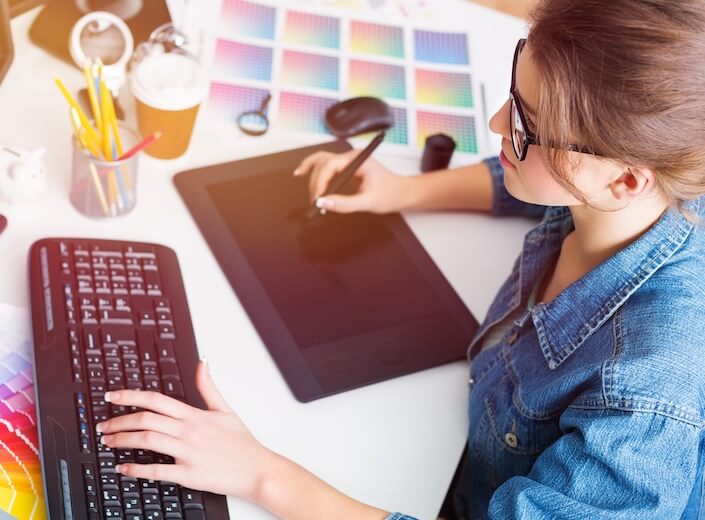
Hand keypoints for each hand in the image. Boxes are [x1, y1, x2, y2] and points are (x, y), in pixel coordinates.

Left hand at [96, 360, 271, 500]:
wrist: (257, 470)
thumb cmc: (242, 442)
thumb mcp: (225, 409)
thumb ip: (208, 386)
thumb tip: (202, 363)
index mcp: (195, 415)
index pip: (156, 400)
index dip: (130, 396)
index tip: (112, 397)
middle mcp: (189, 432)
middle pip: (146, 420)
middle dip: (119, 421)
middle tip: (103, 425)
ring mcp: (188, 453)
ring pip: (148, 441)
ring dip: (123, 440)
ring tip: (108, 442)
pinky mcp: (189, 475)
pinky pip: (157, 470)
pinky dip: (136, 469)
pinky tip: (123, 467)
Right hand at [294, 149, 412, 213]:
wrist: (403, 193)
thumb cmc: (391, 194)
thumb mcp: (368, 202)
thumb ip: (344, 204)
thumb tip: (324, 203)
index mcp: (357, 160)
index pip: (330, 165)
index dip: (320, 181)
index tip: (317, 197)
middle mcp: (351, 158)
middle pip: (323, 162)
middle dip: (315, 180)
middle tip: (314, 200)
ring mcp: (348, 162)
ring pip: (322, 160)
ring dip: (311, 170)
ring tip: (299, 177)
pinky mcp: (347, 169)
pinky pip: (327, 167)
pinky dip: (315, 171)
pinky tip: (305, 174)